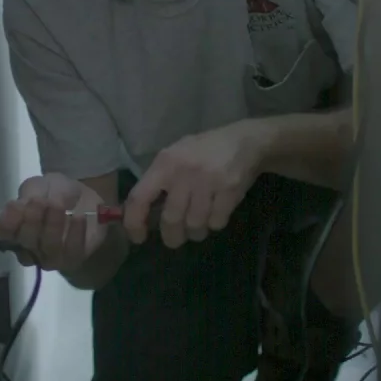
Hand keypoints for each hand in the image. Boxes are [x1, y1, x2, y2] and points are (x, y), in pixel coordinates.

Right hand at [0, 173, 105, 272]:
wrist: (88, 199)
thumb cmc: (58, 192)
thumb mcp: (41, 184)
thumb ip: (30, 193)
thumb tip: (22, 206)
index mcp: (15, 228)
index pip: (3, 232)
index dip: (8, 221)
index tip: (16, 204)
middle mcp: (28, 247)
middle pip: (25, 240)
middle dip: (32, 219)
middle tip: (42, 201)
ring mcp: (50, 257)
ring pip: (48, 248)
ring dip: (53, 225)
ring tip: (59, 206)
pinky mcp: (72, 259)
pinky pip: (72, 251)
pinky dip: (75, 233)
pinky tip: (79, 217)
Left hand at [124, 120, 265, 247]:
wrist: (246, 141)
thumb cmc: (204, 150)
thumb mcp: (175, 155)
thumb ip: (158, 180)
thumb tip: (136, 212)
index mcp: (165, 162)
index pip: (139, 198)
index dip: (134, 223)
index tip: (138, 237)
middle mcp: (184, 172)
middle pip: (171, 220)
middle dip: (172, 237)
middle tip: (175, 239)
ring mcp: (208, 181)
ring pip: (194, 225)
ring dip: (195, 232)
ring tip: (198, 224)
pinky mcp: (230, 190)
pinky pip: (216, 223)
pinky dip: (214, 224)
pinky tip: (216, 213)